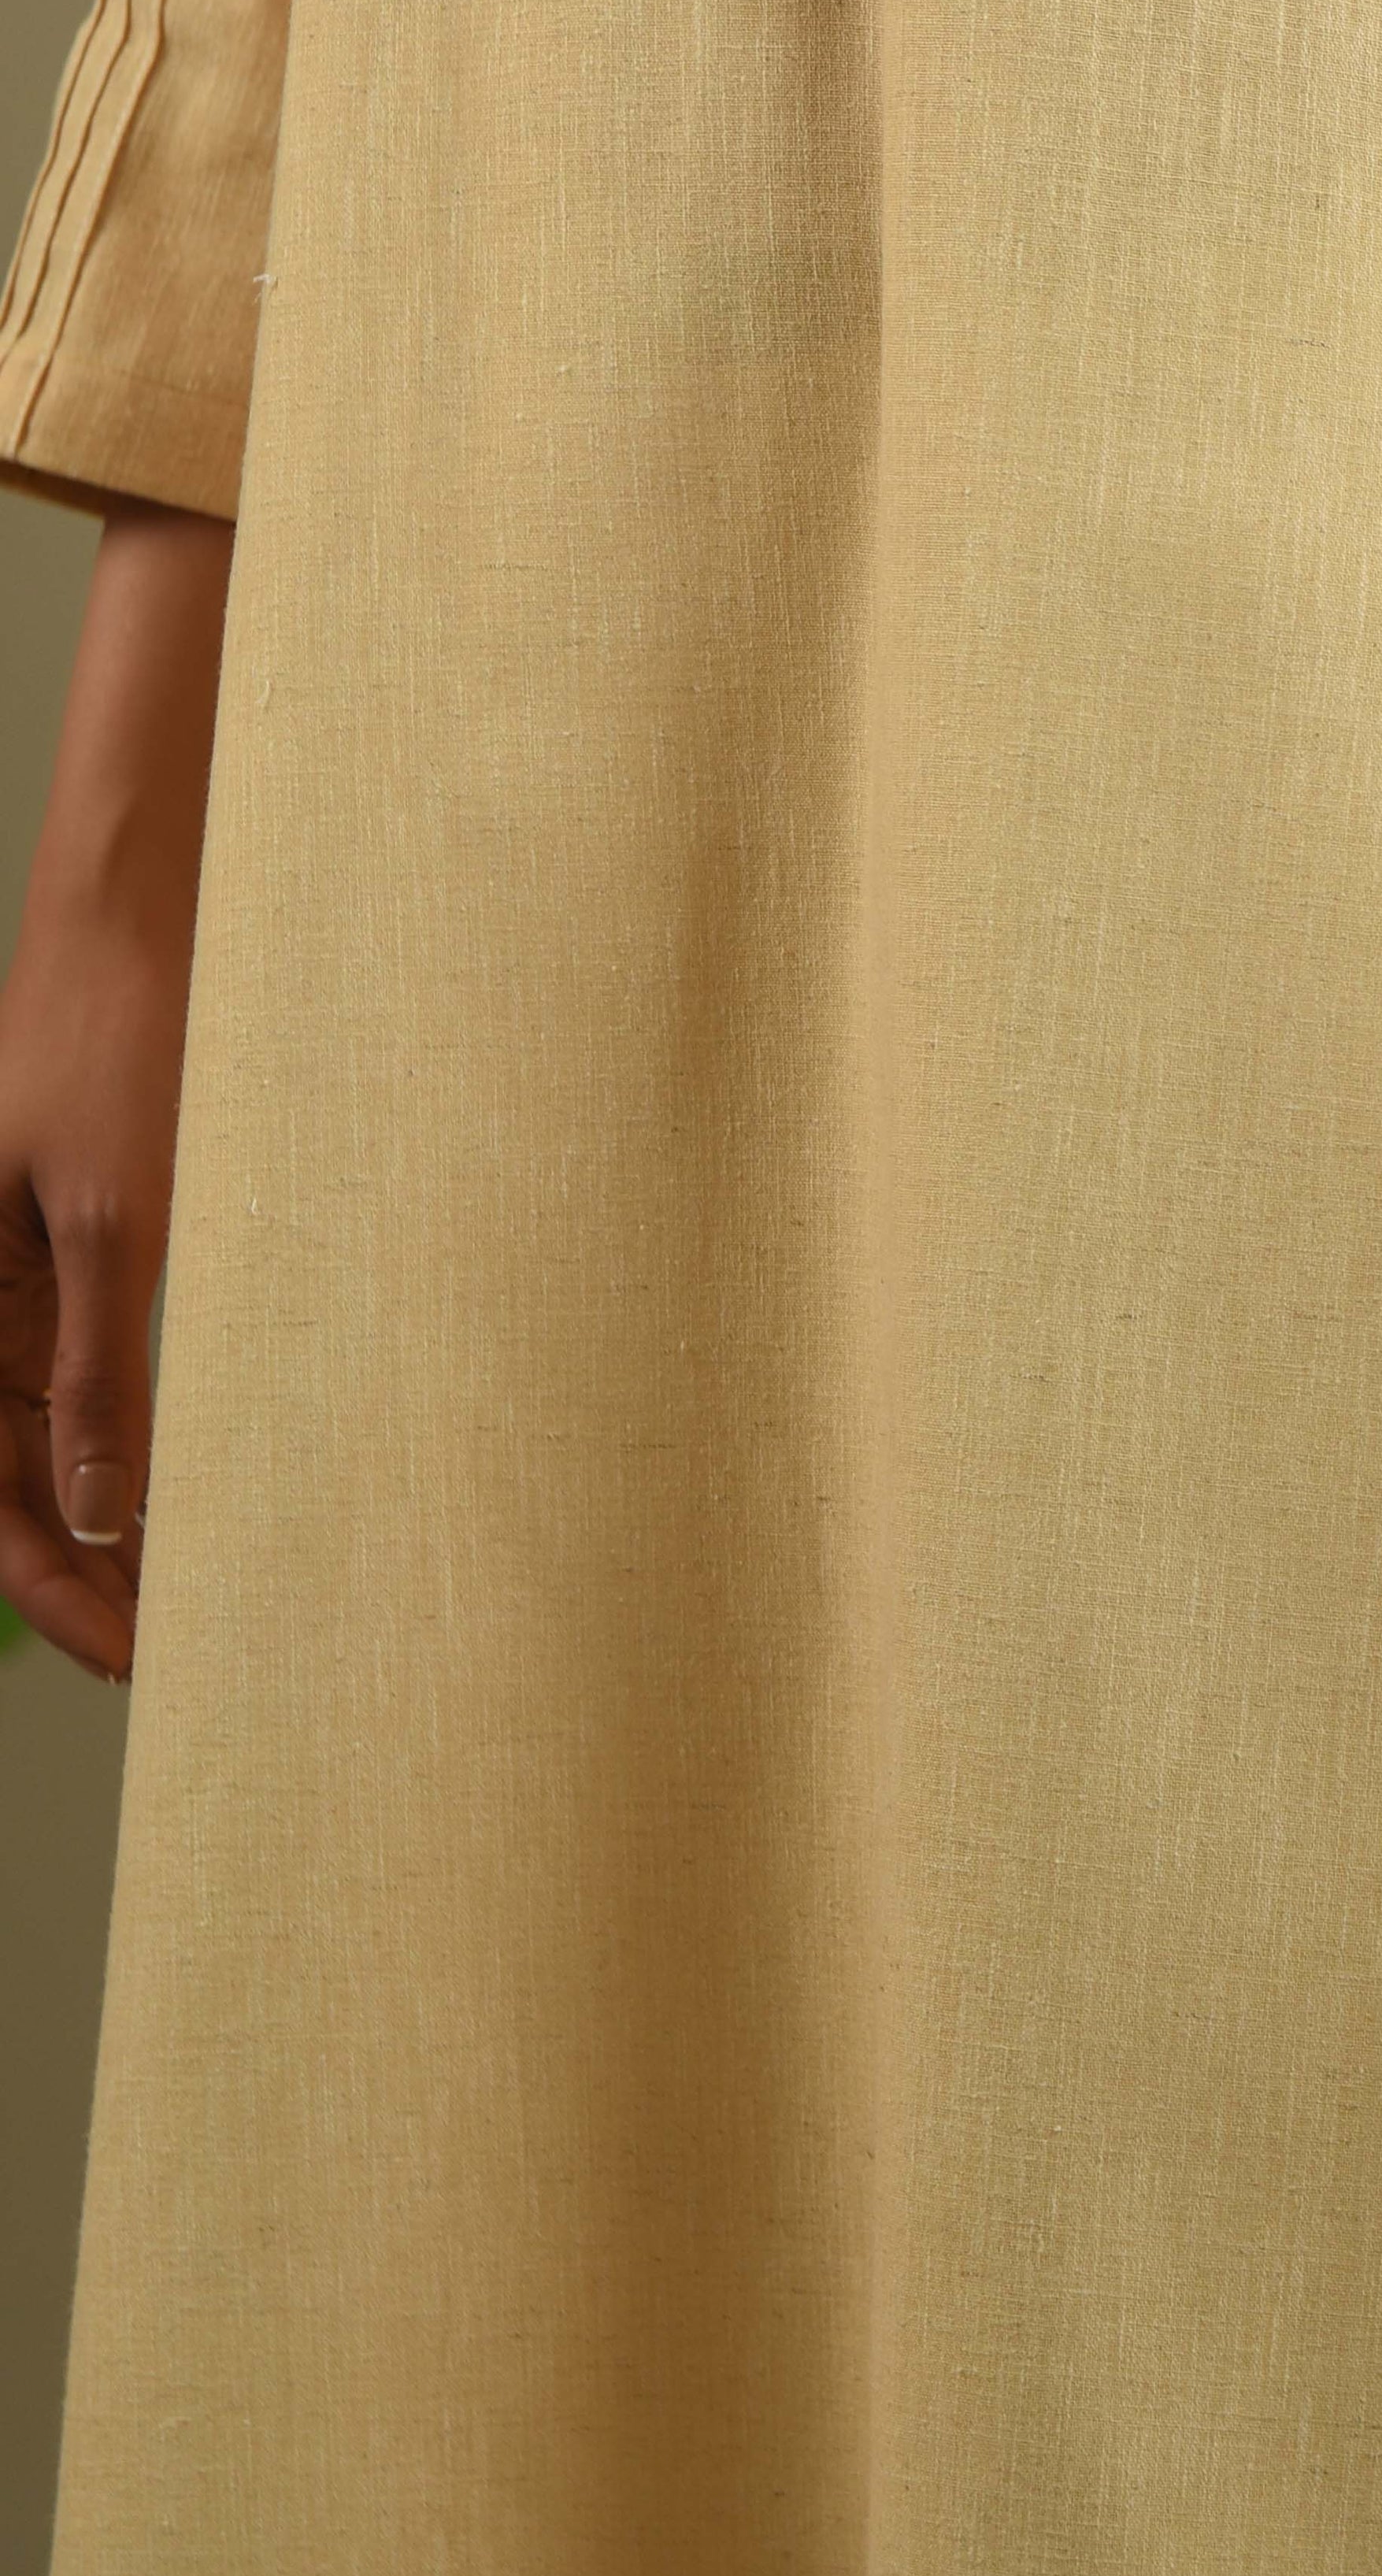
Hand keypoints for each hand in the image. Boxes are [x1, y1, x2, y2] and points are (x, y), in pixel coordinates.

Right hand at [0, 912, 185, 1680]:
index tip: (130, 1659)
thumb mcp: (118, 1214)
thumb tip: (103, 1514)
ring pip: (38, 1436)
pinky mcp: (64, 1245)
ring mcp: (12, 1274)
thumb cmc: (121, 1038)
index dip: (56, 1585)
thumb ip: (101, 1363)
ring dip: (100, 1521)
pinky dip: (117, 1440)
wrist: (140, 916)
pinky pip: (72, 1371)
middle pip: (9, 1479)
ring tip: (172, 1599)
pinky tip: (168, 1495)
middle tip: (162, 1657)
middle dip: (79, 1575)